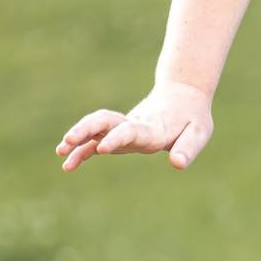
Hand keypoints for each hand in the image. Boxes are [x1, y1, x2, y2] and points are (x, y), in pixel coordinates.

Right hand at [55, 80, 214, 173]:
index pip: (131, 131)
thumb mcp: (199, 133)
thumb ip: (188, 148)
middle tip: (68, 141)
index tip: (103, 148)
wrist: (183, 96)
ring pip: (96, 127)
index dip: (117, 138)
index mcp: (153, 128)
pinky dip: (82, 150)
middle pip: (105, 122)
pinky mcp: (119, 133)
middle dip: (86, 131)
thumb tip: (178, 164)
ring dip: (79, 137)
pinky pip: (96, 140)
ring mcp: (123, 128)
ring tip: (61, 152)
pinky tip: (68, 163)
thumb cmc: (192, 118)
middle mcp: (133, 125)